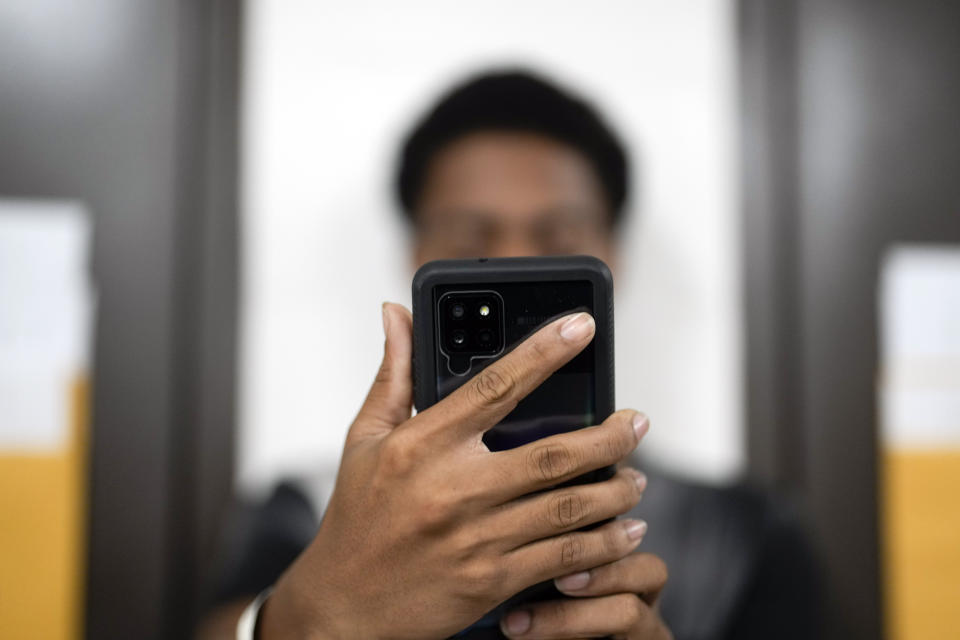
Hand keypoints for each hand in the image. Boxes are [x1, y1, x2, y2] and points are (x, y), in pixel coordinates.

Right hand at [259, 303, 649, 638]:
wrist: (343, 607)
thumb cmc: (356, 516)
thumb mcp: (364, 439)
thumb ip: (393, 374)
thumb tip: (395, 313)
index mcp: (422, 445)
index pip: (493, 386)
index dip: (542, 351)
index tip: (581, 326)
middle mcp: (452, 489)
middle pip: (552, 454)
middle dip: (608, 436)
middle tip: (637, 421)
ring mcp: (475, 539)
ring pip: (567, 508)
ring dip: (615, 490)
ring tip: (638, 476)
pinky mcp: (491, 581)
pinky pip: (561, 558)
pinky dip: (602, 544)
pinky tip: (625, 530)